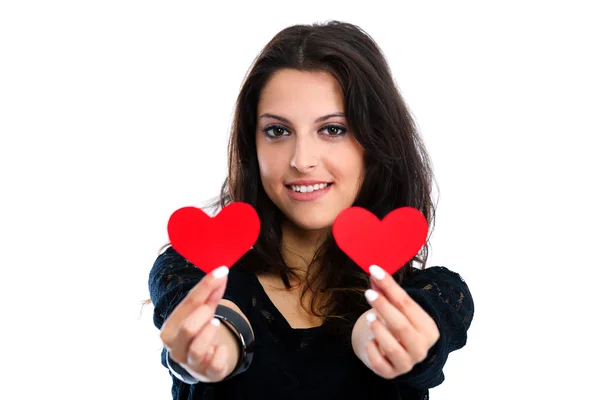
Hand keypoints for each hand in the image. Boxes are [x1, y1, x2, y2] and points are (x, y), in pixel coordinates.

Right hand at [159, 266, 235, 381]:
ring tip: (215, 325)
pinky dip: (222, 351)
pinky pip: (217, 362)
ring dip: (211, 332)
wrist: (203, 362)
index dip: (206, 286)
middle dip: (204, 314)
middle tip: (211, 310)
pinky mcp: (208, 373)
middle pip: (188, 328)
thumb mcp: (202, 312)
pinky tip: (219, 347)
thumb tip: (221, 272)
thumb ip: (210, 294)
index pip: (187, 303)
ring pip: (198, 348)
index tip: (222, 271)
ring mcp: (190, 364)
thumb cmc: (199, 331)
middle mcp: (175, 349)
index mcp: (169, 330)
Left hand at [361, 265, 439, 378]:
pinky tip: (369, 340)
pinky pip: (379, 363)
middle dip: (384, 307)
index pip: (408, 304)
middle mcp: (421, 348)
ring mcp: (407, 363)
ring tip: (368, 317)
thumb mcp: (398, 309)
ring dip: (377, 329)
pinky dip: (371, 349)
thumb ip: (387, 292)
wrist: (398, 353)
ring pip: (391, 347)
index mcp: (428, 329)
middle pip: (401, 326)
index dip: (390, 287)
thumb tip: (374, 271)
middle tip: (368, 293)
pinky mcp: (391, 373)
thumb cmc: (399, 325)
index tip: (374, 271)